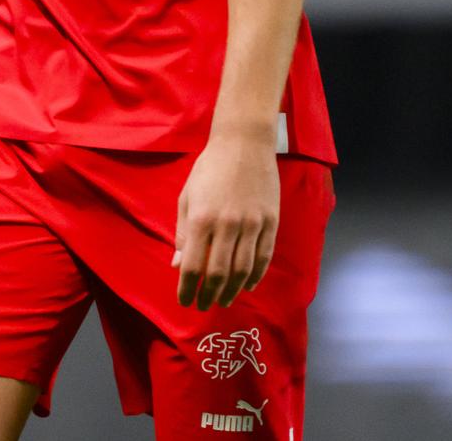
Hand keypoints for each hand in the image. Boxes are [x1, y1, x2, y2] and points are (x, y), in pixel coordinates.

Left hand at [174, 133, 279, 310]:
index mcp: (202, 218)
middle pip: (218, 272)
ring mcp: (252, 224)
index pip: (193, 264)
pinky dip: (255, 276)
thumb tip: (179, 265)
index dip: (188, 288)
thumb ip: (184, 232)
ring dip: (231, 290)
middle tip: (203, 306)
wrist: (243, 145)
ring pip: (243, 269)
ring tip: (223, 300)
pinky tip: (246, 286)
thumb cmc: (208, 170)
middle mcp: (228, 225)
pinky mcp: (271, 222)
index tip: (185, 301)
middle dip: (209, 294)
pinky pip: (263, 257)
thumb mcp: (187, 197)